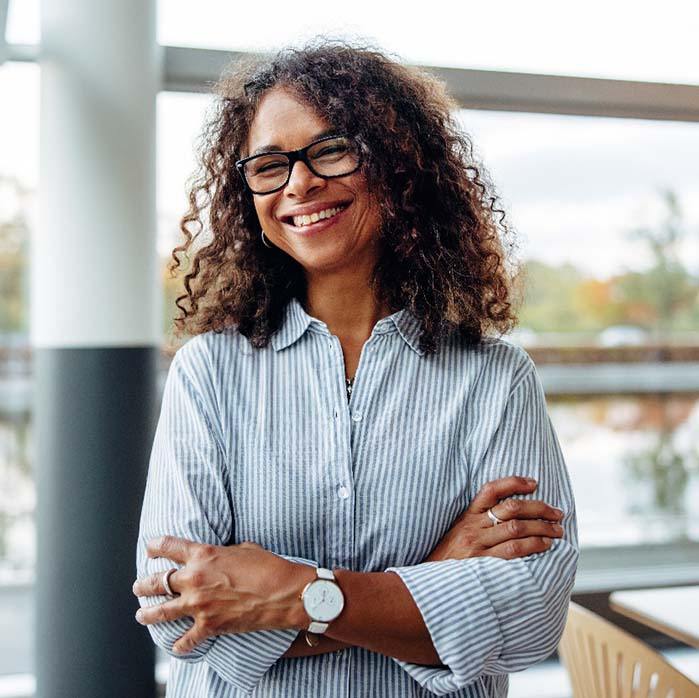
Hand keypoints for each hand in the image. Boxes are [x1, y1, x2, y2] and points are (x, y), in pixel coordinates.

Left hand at [132, 537, 313, 653]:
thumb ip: (224, 552)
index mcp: (203, 554)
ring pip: (161, 611)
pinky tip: (176, 646)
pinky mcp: (209, 625)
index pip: (169, 546)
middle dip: (143, 584)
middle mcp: (195, 578)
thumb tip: (222, 556)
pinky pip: (186, 639)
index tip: (149, 548)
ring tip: (141, 614)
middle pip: (157, 581)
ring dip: (148, 614)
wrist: (283, 593)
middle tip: (138, 586)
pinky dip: (180, 644)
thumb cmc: (268, 566)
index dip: (155, 546)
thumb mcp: (244, 548)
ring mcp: (199, 604)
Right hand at [423, 476, 563, 561]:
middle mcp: (473, 527)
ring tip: (556, 531)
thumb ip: (479, 523)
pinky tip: (545, 546)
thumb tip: (512, 515)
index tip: (534, 483)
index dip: (514, 482)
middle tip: (557, 513)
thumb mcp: (458, 533)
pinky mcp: (482, 563)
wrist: (430, 583)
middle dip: (539, 508)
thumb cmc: (448, 559)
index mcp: (467, 516)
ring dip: (541, 528)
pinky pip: (512, 550)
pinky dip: (532, 545)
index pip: (491, 489)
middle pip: (511, 508)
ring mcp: (478, 544)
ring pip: (516, 528)